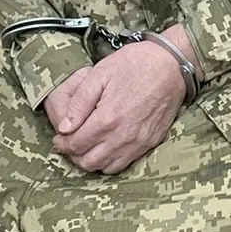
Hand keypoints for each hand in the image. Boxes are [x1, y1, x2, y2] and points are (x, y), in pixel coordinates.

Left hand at [51, 26, 199, 174]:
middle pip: (89, 162)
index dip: (62, 144)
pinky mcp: (150, 142)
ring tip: (87, 146)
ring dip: (92, 160)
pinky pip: (125, 164)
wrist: (171, 64)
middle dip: (74, 154)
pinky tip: (106, 147)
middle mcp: (123, 136)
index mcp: (108, 118)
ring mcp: (139, 142)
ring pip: (106, 167)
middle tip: (70, 142)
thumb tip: (64, 127)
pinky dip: (110, 161)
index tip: (59, 138)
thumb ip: (79, 103)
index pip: (76, 145)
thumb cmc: (135, 63)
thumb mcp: (100, 74)